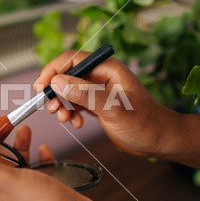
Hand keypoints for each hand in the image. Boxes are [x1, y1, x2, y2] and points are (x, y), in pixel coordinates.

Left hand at [0, 125, 127, 200]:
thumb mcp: (6, 180)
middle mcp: (10, 191)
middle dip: (0, 143)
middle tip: (5, 125)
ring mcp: (30, 192)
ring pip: (20, 164)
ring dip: (21, 146)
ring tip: (26, 129)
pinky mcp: (48, 191)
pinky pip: (41, 171)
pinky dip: (41, 158)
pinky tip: (45, 150)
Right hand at [34, 50, 199, 169]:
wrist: (159, 140)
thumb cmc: (144, 123)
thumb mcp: (112, 108)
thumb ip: (84, 94)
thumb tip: (57, 82)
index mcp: (107, 68)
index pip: (71, 60)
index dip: (52, 71)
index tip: (41, 88)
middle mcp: (101, 76)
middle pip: (66, 75)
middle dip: (56, 91)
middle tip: (52, 108)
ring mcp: (98, 90)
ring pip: (68, 90)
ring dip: (62, 104)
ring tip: (65, 119)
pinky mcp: (97, 103)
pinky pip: (75, 103)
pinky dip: (70, 112)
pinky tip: (76, 123)